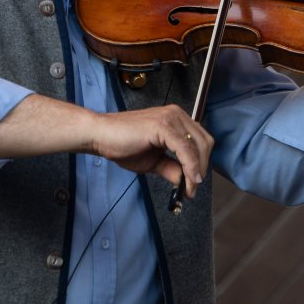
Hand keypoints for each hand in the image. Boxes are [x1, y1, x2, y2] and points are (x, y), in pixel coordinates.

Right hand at [89, 104, 212, 198]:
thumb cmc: (122, 145)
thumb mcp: (154, 162)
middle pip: (204, 143)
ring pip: (198, 146)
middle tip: (192, 188)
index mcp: (177, 120)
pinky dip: (190, 166)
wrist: (99, 136)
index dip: (202, 164)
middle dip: (202, 168)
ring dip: (197, 170)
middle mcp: (177, 115)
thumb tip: (188, 182)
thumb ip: (173, 169)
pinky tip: (188, 179)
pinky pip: (185, 148)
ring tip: (188, 187)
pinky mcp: (163, 125)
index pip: (201, 142)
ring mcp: (171, 118)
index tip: (195, 184)